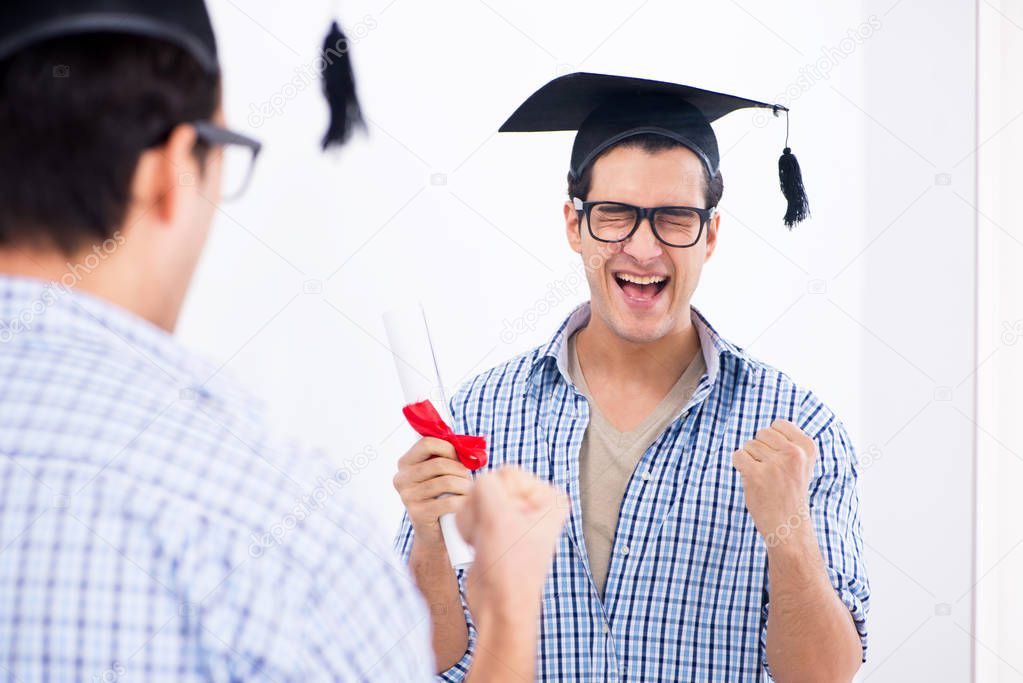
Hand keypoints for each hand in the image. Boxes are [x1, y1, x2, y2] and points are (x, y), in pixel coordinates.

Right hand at [393, 437, 472, 543]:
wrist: (433, 533)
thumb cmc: (440, 496)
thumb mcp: (438, 473)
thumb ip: (445, 456)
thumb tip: (466, 447)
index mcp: (404, 463)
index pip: (426, 443)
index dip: (448, 447)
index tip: (459, 457)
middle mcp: (401, 479)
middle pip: (439, 464)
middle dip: (460, 469)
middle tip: (468, 477)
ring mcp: (407, 497)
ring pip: (446, 482)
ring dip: (464, 485)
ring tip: (469, 489)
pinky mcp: (417, 514)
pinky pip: (448, 502)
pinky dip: (462, 501)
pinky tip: (466, 502)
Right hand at [456, 467, 567, 625]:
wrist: (498, 606)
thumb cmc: (508, 567)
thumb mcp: (497, 517)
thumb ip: (485, 486)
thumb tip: (478, 482)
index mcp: (548, 498)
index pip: (506, 472)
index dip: (495, 496)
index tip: (503, 524)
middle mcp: (535, 504)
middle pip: (490, 483)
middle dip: (480, 509)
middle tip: (490, 534)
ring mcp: (515, 516)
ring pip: (477, 498)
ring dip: (472, 519)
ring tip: (483, 542)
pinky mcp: (498, 527)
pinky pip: (472, 512)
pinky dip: (468, 527)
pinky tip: (477, 545)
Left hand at [732, 419, 815, 546]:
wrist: (788, 525)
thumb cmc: (791, 492)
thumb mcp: (802, 463)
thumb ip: (790, 442)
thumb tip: (770, 425)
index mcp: (807, 447)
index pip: (778, 424)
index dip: (773, 440)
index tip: (780, 458)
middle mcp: (794, 453)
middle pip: (761, 433)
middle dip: (761, 449)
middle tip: (772, 472)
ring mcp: (774, 464)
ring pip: (748, 445)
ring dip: (751, 460)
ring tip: (765, 479)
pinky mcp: (756, 474)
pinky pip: (737, 456)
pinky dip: (740, 466)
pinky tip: (753, 480)